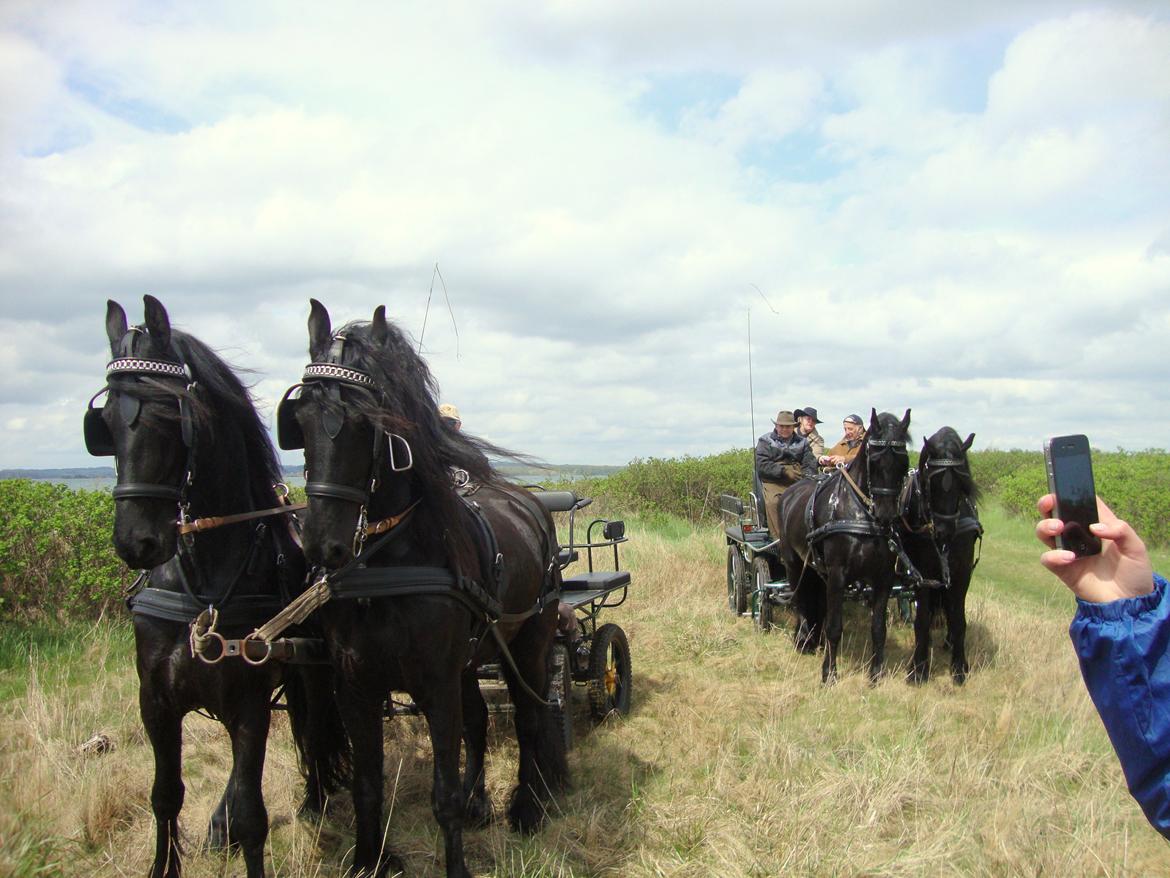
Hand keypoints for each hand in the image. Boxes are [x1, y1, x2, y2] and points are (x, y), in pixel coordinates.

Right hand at [1035, 494, 1153, 602]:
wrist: (1129, 603)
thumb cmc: (1135, 572)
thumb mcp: (1136, 547)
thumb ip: (1121, 531)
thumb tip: (1095, 527)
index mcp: (1096, 524)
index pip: (1079, 502)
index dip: (1070, 492)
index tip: (1064, 487)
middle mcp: (1078, 535)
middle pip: (1055, 513)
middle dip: (1047, 503)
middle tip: (1049, 502)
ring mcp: (1068, 551)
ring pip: (1045, 532)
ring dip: (1046, 526)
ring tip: (1058, 527)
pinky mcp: (1063, 569)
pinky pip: (1048, 559)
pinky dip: (1053, 556)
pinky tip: (1069, 557)